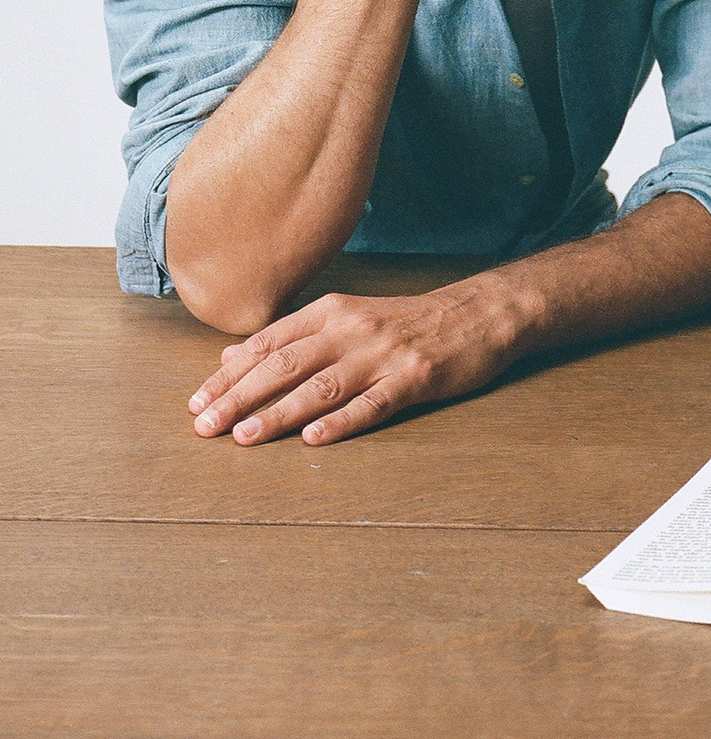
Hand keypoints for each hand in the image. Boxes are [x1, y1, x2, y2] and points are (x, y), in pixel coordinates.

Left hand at [187, 283, 521, 445]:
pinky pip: (372, 404)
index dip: (230, 375)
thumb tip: (231, 360)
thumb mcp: (344, 317)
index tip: (196, 402)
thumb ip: (290, 338)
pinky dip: (341, 422)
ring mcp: (383, 355)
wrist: (474, 315)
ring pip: (321, 386)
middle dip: (239, 396)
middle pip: (285, 365)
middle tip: (204, 426)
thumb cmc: (403, 322)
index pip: (268, 344)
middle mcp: (351, 329)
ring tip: (244, 435)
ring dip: (279, 412)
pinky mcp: (414, 379)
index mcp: (330, 311)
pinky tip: (314, 439)